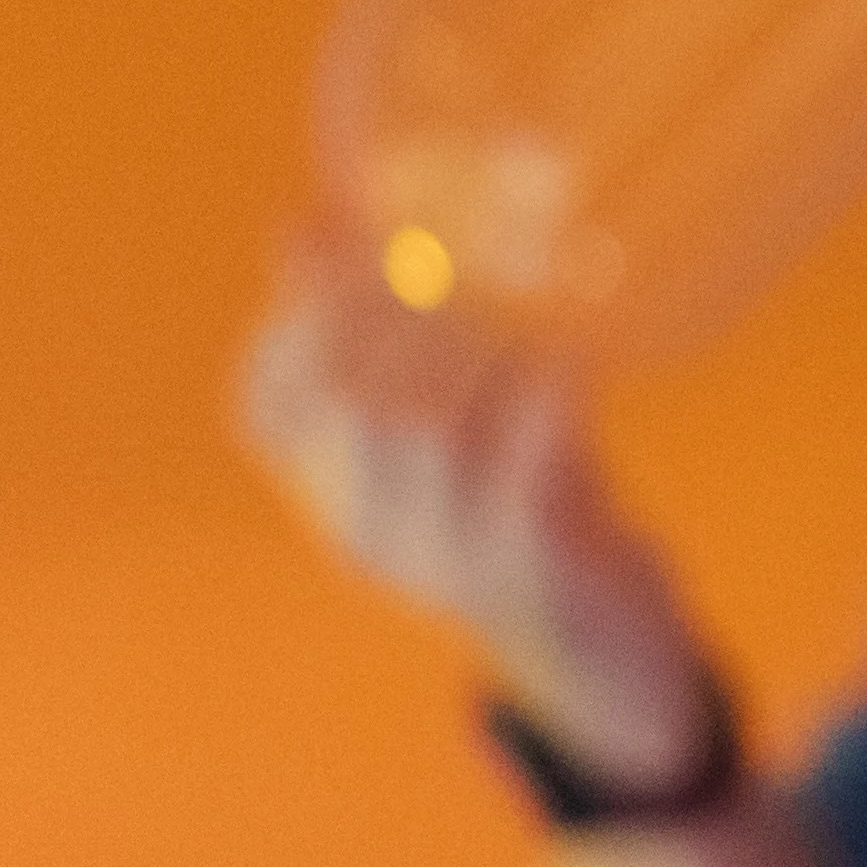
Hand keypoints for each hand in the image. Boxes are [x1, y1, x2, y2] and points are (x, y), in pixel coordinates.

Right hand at [235, 238, 719, 794]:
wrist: (601, 648)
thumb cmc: (520, 501)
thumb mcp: (441, 421)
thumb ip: (380, 330)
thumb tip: (298, 217)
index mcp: (333, 495)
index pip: (265, 406)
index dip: (293, 314)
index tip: (331, 236)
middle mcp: (367, 533)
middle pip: (349, 403)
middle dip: (393, 307)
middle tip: (445, 241)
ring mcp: (444, 561)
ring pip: (427, 433)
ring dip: (474, 344)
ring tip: (516, 289)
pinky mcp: (530, 571)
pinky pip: (523, 481)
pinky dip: (544, 409)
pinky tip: (573, 359)